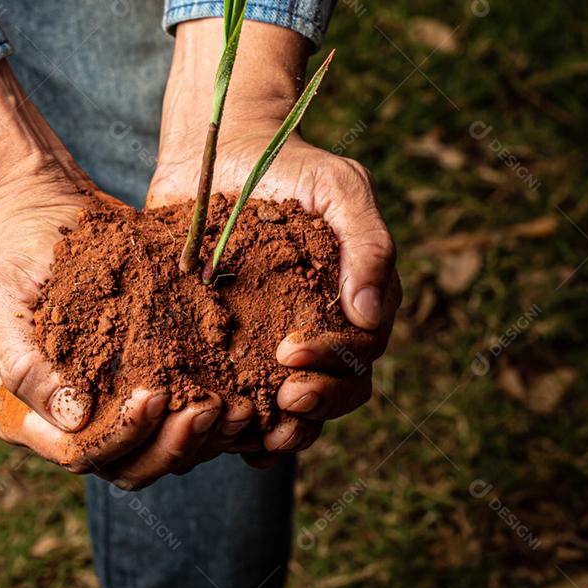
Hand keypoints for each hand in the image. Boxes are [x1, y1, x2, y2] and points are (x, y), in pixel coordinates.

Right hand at [0, 61, 256, 488]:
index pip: (81, 454)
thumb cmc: (10, 259)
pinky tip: (244, 390)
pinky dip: (211, 408)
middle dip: (174, 445)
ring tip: (240, 408)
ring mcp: (112, 404)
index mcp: (28, 418)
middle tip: (215, 410)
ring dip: (203, 437)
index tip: (157, 396)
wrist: (41, 215)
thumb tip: (75, 421)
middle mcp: (72, 423)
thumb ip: (25, 367)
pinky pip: (181, 411)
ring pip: (162, 447)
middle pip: (130, 465)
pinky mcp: (145, 378)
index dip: (123, 437)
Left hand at [149, 19, 401, 465]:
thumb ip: (367, 242)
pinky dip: (236, 425)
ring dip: (281, 430)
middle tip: (281, 401)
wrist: (220, 152)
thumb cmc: (289, 165)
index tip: (289, 354)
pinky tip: (217, 435)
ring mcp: (273, 343)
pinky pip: (240, 399)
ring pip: (293, 409)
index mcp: (353, 302)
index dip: (332, 365)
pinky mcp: (227, 347)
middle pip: (334, 391)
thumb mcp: (338, 187)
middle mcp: (320, 330)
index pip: (360, 353)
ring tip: (253, 435)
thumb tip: (370, 317)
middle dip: (313, 406)